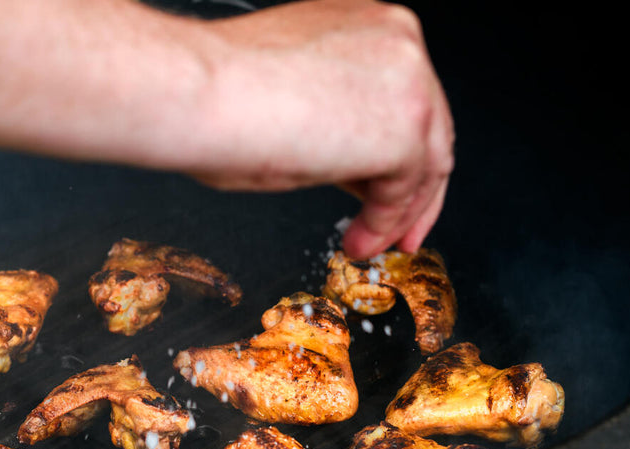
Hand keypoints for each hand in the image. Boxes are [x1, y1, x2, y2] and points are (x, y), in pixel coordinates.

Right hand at [190, 0, 453, 257]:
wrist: (199, 93)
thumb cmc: (219, 92)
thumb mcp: (295, 94)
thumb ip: (337, 116)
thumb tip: (347, 161)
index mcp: (367, 25)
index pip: (405, 96)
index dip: (399, 150)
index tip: (385, 186)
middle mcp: (398, 42)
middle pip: (429, 128)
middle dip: (413, 189)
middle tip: (397, 230)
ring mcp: (409, 83)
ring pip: (426, 162)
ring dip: (399, 213)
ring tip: (370, 243)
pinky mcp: (405, 130)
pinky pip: (406, 191)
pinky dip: (385, 223)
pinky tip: (360, 239)